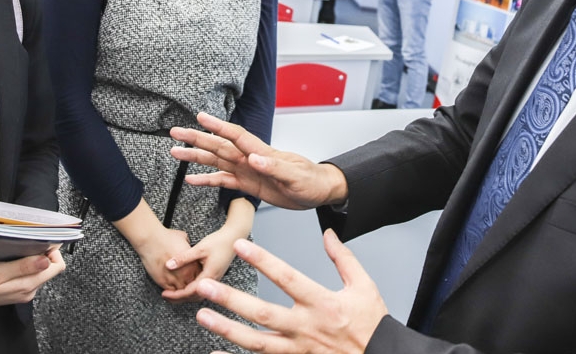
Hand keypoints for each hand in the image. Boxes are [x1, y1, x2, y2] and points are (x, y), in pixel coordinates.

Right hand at [0, 247, 64, 310]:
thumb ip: (24, 267)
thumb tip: (47, 260)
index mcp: (28, 286)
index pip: (57, 267)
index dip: (52, 251)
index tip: (41, 241)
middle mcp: (29, 291)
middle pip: (50, 268)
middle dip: (43, 253)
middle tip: (27, 242)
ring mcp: (22, 291)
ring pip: (39, 270)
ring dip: (33, 258)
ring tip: (17, 249)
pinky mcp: (15, 290)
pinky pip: (28, 274)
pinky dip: (24, 264)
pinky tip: (12, 258)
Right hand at [131, 224, 200, 291]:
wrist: (152, 240)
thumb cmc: (167, 237)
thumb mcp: (184, 239)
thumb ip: (188, 248)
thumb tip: (188, 247)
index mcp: (193, 264)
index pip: (201, 277)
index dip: (199, 279)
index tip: (195, 278)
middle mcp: (186, 274)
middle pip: (193, 287)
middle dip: (192, 287)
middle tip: (188, 287)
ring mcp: (175, 279)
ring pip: (182, 292)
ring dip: (182, 292)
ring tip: (181, 292)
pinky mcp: (164, 282)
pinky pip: (171, 293)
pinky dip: (172, 294)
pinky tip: (172, 292)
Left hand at [160, 226, 241, 302]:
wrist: (235, 236)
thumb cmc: (219, 241)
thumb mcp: (199, 249)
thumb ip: (183, 258)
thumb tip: (167, 265)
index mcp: (209, 276)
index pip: (190, 292)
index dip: (176, 294)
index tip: (165, 294)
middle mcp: (214, 281)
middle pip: (194, 297)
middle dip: (179, 298)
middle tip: (166, 296)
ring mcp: (215, 279)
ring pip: (199, 293)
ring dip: (186, 295)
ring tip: (173, 292)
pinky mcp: (215, 275)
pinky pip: (202, 288)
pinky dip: (192, 289)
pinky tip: (185, 284)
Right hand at [170, 113, 347, 209]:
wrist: (318, 191)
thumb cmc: (311, 181)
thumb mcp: (295, 176)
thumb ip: (274, 167)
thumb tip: (254, 158)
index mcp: (262, 152)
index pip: (236, 136)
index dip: (219, 126)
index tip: (201, 117)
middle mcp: (250, 158)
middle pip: (219, 146)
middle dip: (197, 139)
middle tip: (175, 132)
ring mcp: (247, 170)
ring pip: (216, 161)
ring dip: (196, 157)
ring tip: (176, 152)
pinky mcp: (248, 184)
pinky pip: (223, 181)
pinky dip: (207, 180)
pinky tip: (192, 180)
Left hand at [195, 231, 387, 353]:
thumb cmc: (372, 325)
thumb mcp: (365, 286)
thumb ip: (344, 259)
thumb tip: (328, 233)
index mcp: (323, 304)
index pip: (287, 278)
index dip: (263, 261)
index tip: (241, 245)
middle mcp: (306, 328)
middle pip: (263, 313)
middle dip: (232, 300)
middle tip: (205, 287)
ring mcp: (298, 350)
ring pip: (256, 342)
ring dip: (227, 330)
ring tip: (202, 316)